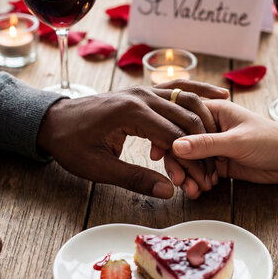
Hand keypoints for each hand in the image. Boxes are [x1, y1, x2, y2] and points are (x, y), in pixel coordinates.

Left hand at [37, 80, 228, 197]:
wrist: (52, 120)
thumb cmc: (71, 145)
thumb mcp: (98, 168)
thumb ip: (134, 178)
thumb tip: (168, 191)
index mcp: (130, 113)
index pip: (174, 138)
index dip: (192, 162)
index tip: (204, 181)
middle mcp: (141, 96)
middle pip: (185, 119)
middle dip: (203, 146)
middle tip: (214, 171)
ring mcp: (143, 90)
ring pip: (186, 99)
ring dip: (206, 119)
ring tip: (225, 138)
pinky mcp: (143, 91)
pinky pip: (176, 88)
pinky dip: (197, 89)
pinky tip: (217, 93)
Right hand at [167, 100, 277, 187]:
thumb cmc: (272, 140)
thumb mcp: (237, 142)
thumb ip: (206, 145)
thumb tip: (175, 145)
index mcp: (214, 111)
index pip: (181, 120)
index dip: (167, 136)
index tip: (158, 154)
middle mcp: (211, 126)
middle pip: (182, 143)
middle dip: (179, 163)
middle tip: (178, 181)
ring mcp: (215, 146)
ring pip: (191, 160)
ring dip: (189, 176)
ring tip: (192, 191)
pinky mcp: (221, 162)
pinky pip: (201, 172)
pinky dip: (198, 182)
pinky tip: (200, 191)